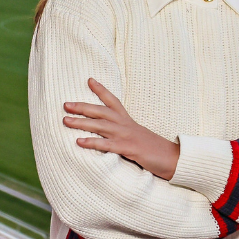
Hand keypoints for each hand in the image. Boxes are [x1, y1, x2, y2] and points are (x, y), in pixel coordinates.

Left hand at [64, 79, 179, 180]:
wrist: (172, 158)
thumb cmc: (154, 149)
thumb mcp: (137, 136)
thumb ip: (123, 132)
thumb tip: (110, 132)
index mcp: (128, 120)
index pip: (113, 101)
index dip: (101, 90)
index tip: (90, 80)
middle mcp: (126, 125)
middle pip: (101, 111)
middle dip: (82, 107)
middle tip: (65, 104)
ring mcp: (126, 136)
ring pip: (100, 126)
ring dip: (81, 123)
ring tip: (65, 121)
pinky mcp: (128, 149)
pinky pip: (107, 145)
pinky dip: (92, 142)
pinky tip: (79, 142)